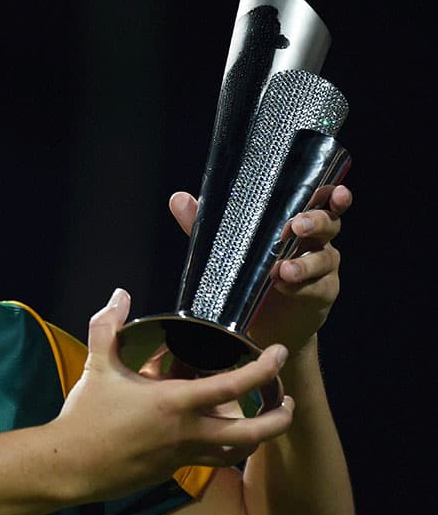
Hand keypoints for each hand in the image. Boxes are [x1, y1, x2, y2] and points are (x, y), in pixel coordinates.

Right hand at [52, 288, 293, 501]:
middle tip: (289, 399)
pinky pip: (211, 460)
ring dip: (259, 437)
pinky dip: (226, 447)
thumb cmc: (86, 414)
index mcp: (175, 402)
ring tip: (266, 420)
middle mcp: (187, 432)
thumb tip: (120, 295)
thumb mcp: (97, 364)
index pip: (234, 386)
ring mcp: (183, 455)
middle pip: (252, 433)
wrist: (71, 464)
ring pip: (237, 452)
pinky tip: (222, 434)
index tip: (279, 353)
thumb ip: (109, 325)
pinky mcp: (172, 470)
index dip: (264, 369)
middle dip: (280, 418)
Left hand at [168, 185, 352, 351]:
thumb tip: (178, 198)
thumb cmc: (249, 274)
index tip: (334, 192)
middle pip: (328, 225)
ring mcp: (323, 269)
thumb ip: (204, 224)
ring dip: (304, 263)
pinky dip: (300, 287)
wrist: (263, 322)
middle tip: (295, 227)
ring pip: (324, 259)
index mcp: (299, 223)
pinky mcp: (321, 294)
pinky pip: (315, 288)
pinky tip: (282, 287)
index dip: (333, 197)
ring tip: (281, 269)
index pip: (322, 203)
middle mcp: (317, 242)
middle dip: (315, 223)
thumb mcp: (226, 247)